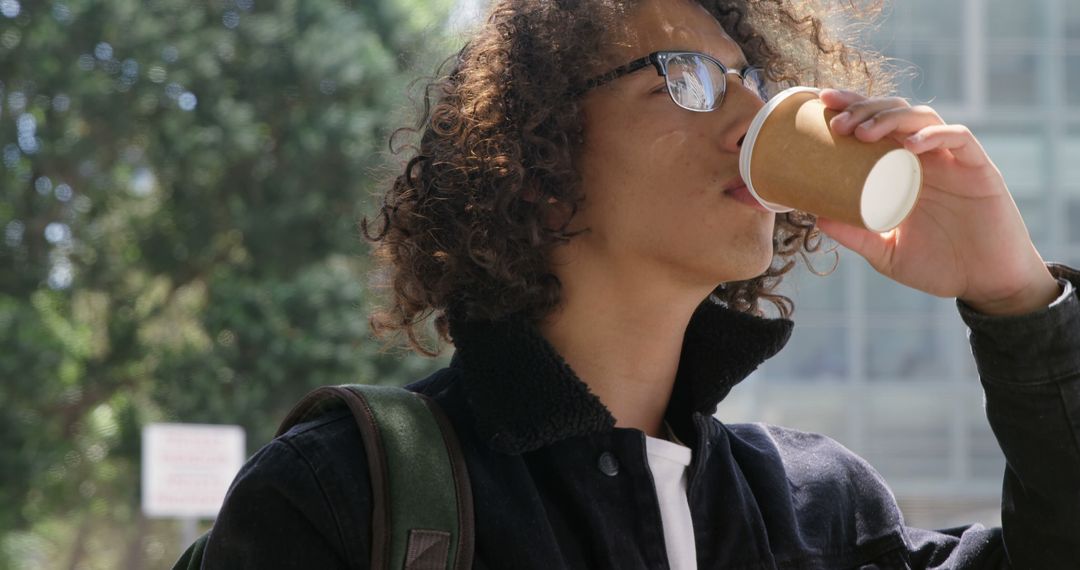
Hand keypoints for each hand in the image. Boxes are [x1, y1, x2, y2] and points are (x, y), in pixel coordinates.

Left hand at [812, 89, 1060, 315]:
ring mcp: (953, 161)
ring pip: (923, 117)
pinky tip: (911, 145)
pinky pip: (960, 138)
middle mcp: (927, 158)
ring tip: (864, 133)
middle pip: (895, 113)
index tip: (822, 103)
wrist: (985, 283)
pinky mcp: (979, 169)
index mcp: (903, 170)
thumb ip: (856, 236)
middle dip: (864, 109)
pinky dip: (935, 135)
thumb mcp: (886, 253)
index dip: (852, 107)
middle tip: (837, 124)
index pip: (877, 126)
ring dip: (892, 118)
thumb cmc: (938, 267)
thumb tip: (816, 218)